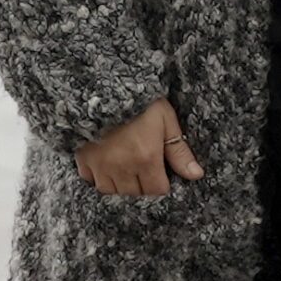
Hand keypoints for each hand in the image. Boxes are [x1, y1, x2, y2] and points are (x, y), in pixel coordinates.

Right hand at [75, 97, 204, 196]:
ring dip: (123, 185)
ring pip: (113, 192)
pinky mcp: (83, 161)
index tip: (162, 173)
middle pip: (136, 194)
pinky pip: (92, 182)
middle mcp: (122, 167)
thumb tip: (196, 175)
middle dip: (144, 185)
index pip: (158, 190)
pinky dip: (101, 179)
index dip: (163, 183)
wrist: (104, 86)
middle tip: (146, 167)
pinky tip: (108, 166)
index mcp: (146, 157)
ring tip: (129, 168)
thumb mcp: (166, 119)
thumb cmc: (140, 101)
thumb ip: (179, 150)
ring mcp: (101, 166)